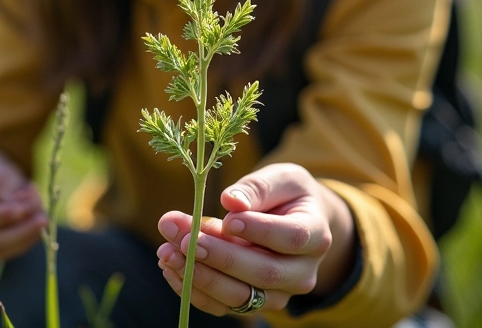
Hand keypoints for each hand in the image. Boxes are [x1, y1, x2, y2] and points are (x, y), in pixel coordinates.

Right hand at [0, 145, 46, 264]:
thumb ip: (0, 178)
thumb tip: (20, 200)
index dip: (0, 216)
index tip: (25, 206)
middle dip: (19, 230)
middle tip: (43, 213)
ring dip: (25, 236)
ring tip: (42, 214)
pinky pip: (3, 254)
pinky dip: (23, 241)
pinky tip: (35, 222)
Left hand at [156, 163, 355, 316]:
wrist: (297, 220)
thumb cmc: (288, 194)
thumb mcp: (281, 178)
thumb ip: (257, 188)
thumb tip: (230, 201)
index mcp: (315, 234)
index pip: (291, 238)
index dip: (259, 231)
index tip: (227, 220)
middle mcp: (301, 272)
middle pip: (263, 274)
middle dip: (219, 257)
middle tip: (185, 238)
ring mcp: (278, 293)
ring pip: (240, 296)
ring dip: (200, 276)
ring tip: (166, 251)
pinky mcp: (253, 302)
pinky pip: (223, 305)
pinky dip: (194, 289)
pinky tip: (170, 265)